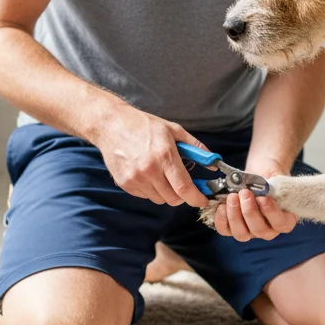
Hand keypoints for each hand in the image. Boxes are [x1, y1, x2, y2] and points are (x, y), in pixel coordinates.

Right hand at [91, 106, 209, 208]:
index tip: (202, 200)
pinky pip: (145, 196)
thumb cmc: (144, 125)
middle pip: (173, 198)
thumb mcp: (173, 130)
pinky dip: (151, 190)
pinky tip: (147, 173)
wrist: (112, 125)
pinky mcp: (125, 183)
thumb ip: (196, 148)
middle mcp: (149, 170)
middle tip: (181, 183)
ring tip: (161, 174)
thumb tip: (213, 163)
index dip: (196, 198)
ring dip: (165, 192)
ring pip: (159, 199)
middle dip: (181, 194)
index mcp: (164, 155)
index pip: (184, 187)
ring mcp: (135, 178)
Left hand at [210, 161, 297, 241]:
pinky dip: (222, 219)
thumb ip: (270, 186)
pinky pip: (225, 230)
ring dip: (235, 215)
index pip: (281, 224)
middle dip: (249, 211)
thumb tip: (259, 189)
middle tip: (245, 193)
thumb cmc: (268, 178)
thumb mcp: (273, 178)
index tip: (263, 198)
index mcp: (283, 220)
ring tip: (232, 197)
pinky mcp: (232, 229)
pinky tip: (222, 205)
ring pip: (242, 234)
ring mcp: (250, 232)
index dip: (271, 213)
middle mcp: (267, 230)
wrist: (256, 176)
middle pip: (259, 230)